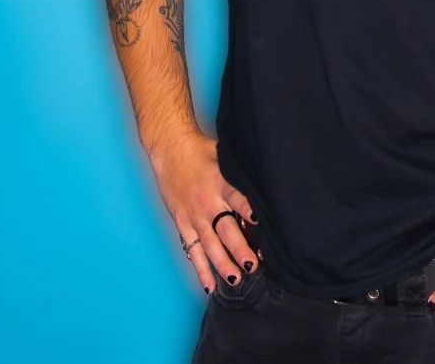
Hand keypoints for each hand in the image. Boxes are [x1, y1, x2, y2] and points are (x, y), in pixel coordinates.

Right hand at [150, 129, 258, 293]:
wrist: (170, 149)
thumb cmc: (201, 151)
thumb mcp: (224, 156)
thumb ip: (240, 174)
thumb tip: (265, 183)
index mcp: (221, 183)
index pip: (238, 200)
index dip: (249, 212)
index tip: (261, 224)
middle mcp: (207, 202)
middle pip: (226, 229)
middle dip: (240, 249)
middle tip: (253, 266)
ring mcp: (193, 215)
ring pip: (209, 245)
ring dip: (222, 264)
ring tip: (235, 280)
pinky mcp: (181, 223)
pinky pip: (191, 249)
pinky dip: (199, 268)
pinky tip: (209, 285)